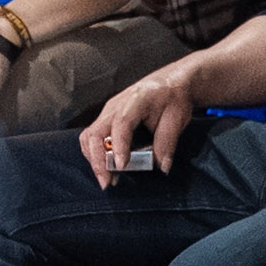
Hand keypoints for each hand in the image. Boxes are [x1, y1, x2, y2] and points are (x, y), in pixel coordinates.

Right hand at [82, 66, 200, 185]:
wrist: (170, 82)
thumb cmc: (173, 98)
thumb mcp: (177, 119)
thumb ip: (167, 143)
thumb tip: (161, 167)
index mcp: (136, 100)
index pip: (121, 123)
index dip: (119, 145)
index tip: (122, 166)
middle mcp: (116, 105)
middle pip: (95, 132)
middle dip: (98, 160)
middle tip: (107, 182)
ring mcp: (108, 112)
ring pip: (89, 136)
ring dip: (94, 159)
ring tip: (107, 179)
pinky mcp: (106, 118)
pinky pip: (91, 137)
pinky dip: (95, 154)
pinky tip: (106, 168)